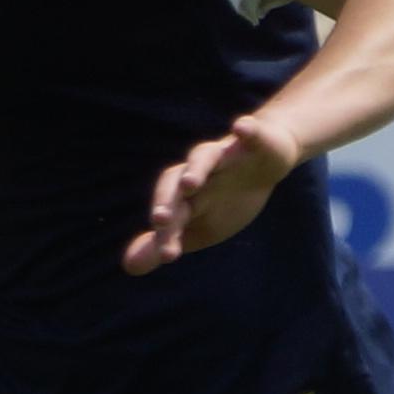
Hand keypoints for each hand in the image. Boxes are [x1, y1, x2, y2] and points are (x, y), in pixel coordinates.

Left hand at [127, 120, 289, 275]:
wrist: (265, 164)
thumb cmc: (225, 198)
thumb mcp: (198, 228)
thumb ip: (164, 243)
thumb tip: (129, 266)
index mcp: (184, 193)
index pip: (170, 211)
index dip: (166, 233)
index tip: (167, 257)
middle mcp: (198, 170)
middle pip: (175, 180)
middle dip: (167, 199)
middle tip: (159, 220)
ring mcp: (224, 153)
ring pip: (204, 155)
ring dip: (195, 168)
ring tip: (189, 183)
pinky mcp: (253, 139)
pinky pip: (249, 131)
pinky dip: (245, 129)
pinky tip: (241, 127)